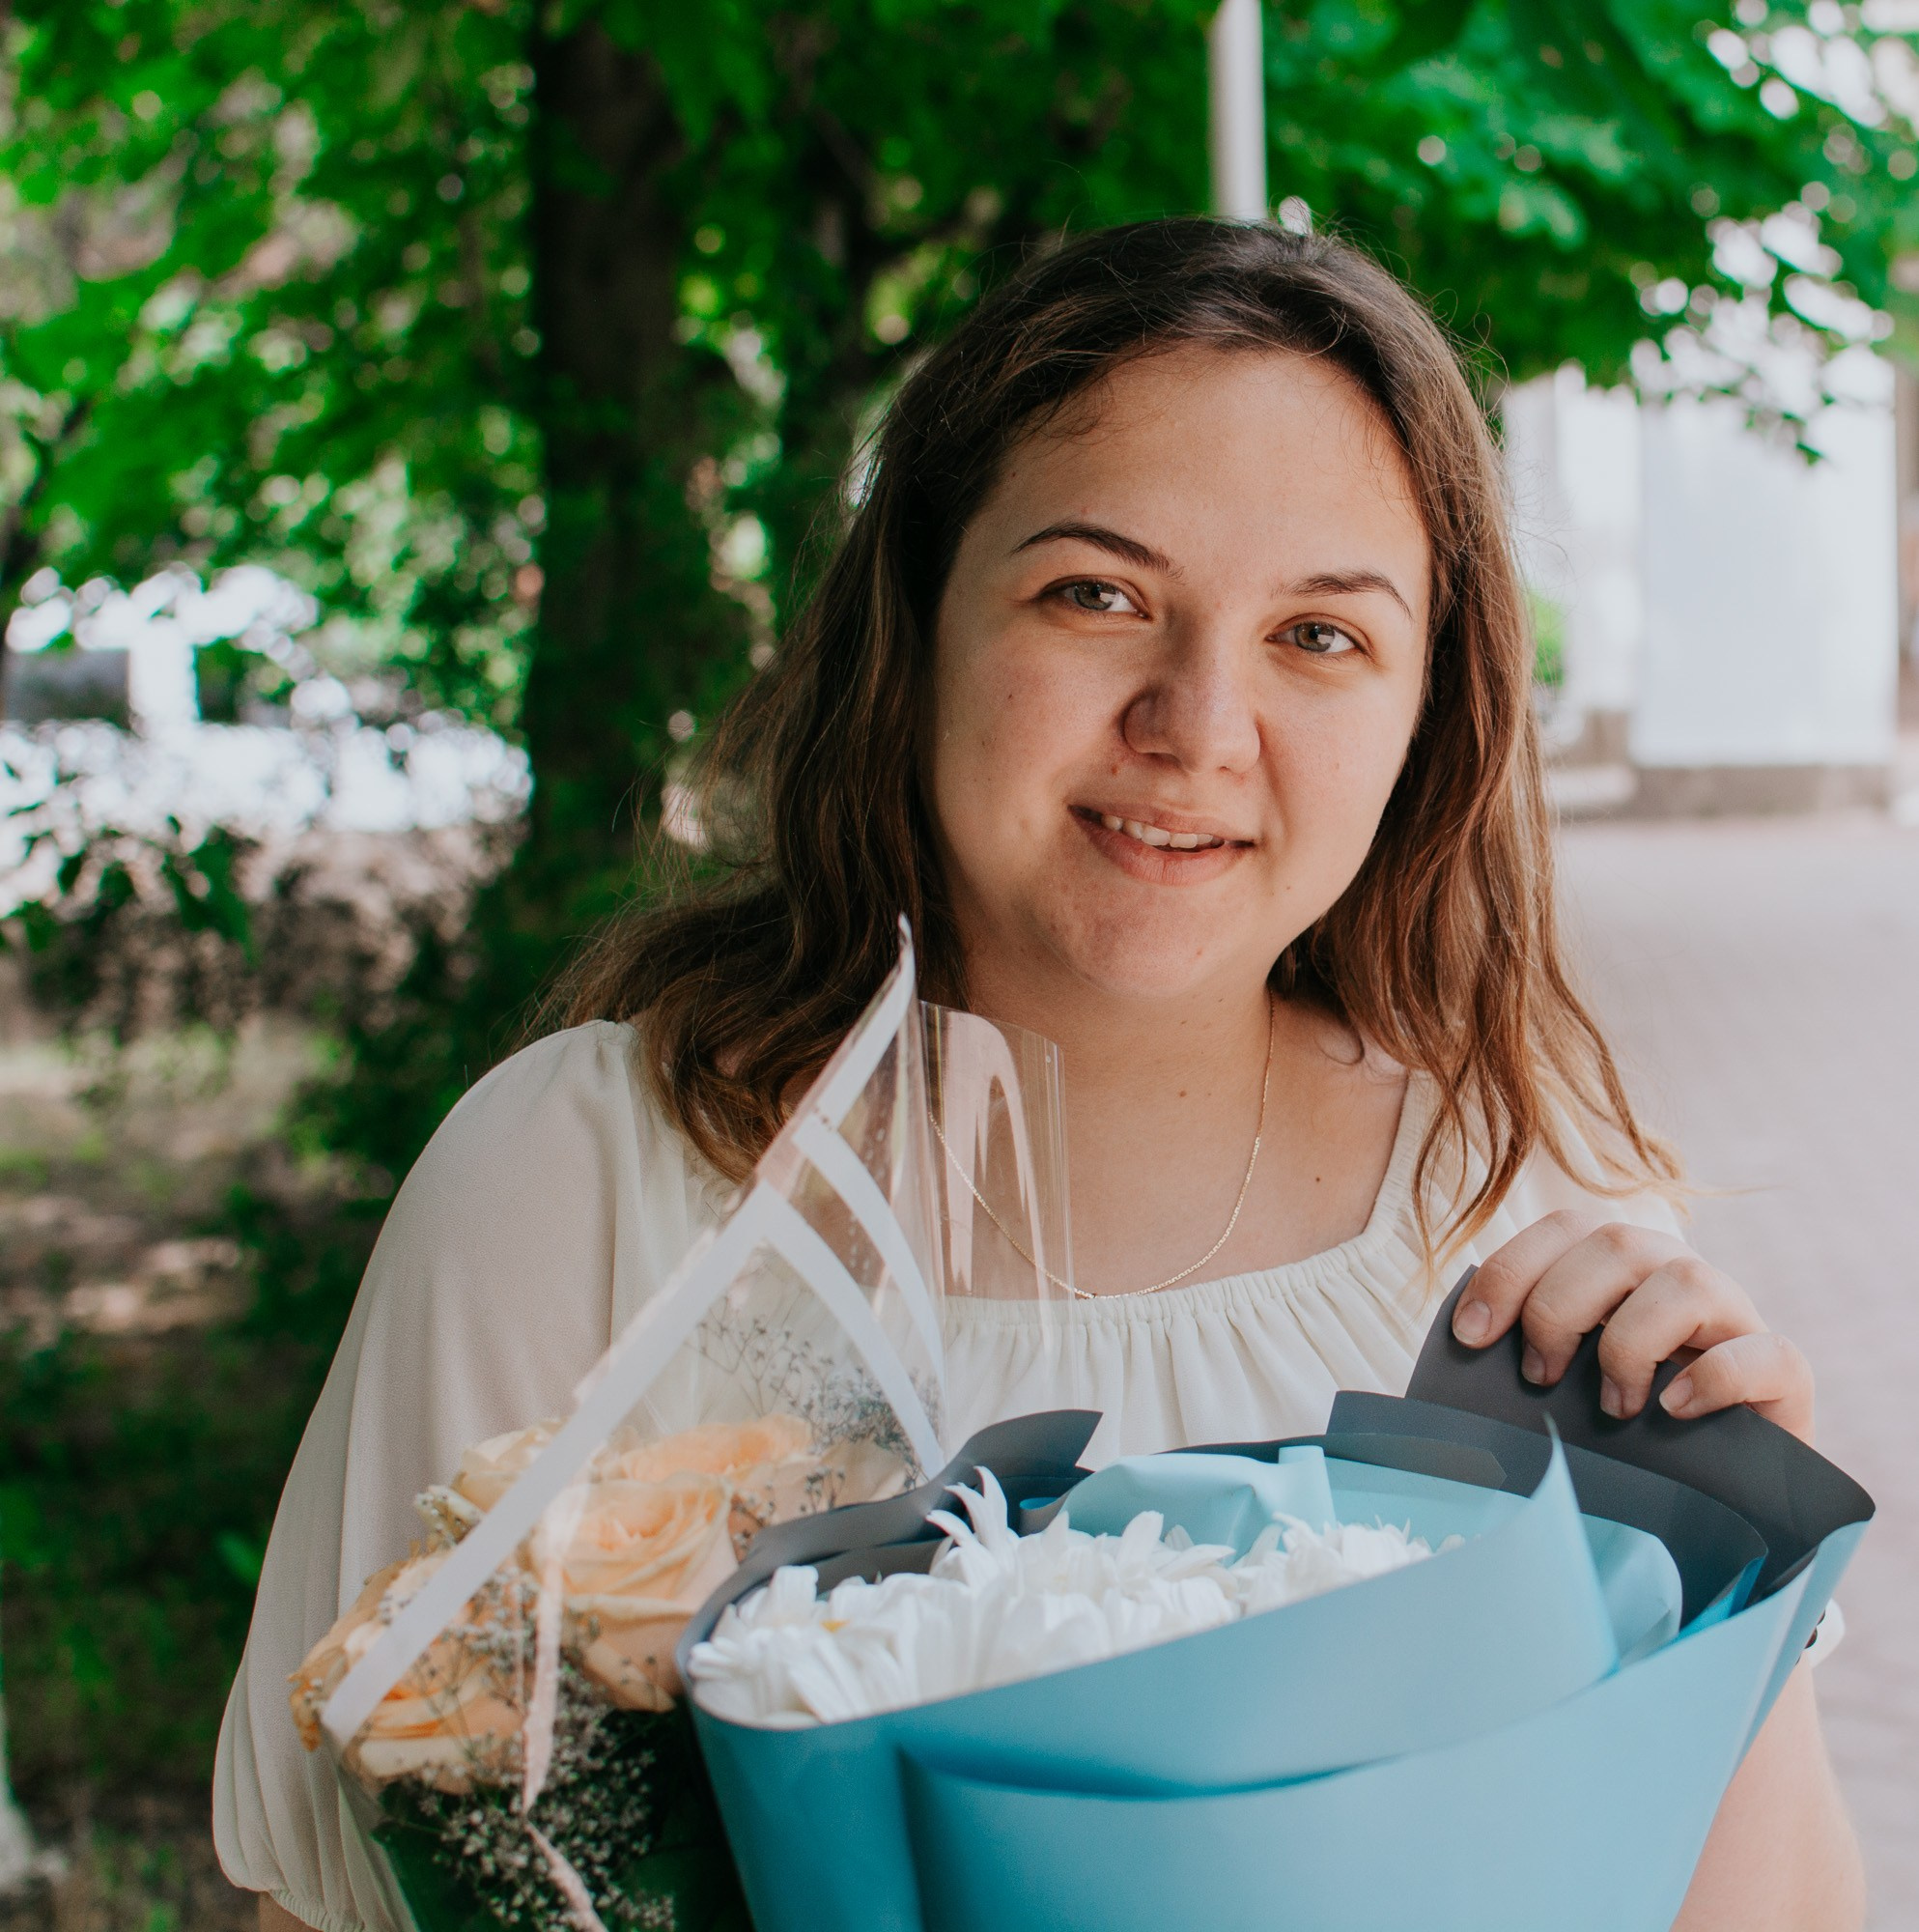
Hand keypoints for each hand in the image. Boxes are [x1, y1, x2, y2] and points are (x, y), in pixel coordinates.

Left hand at [1450, 1211, 1814, 1442]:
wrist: (1715, 1496)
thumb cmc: (1620, 1431)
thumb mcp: (1566, 1382)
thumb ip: (1528, 1354)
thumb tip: (1456, 1358)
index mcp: (1619, 1266)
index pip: (1564, 1228)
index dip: (1511, 1271)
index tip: (1473, 1335)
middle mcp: (1676, 1274)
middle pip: (1616, 1242)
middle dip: (1560, 1308)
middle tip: (1540, 1377)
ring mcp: (1736, 1317)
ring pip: (1687, 1279)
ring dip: (1630, 1342)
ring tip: (1612, 1405)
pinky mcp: (1785, 1372)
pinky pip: (1764, 1351)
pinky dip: (1713, 1376)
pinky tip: (1673, 1408)